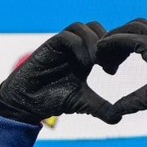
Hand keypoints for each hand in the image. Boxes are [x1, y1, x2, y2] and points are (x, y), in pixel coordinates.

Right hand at [0, 21, 119, 124]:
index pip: (104, 39)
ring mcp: (62, 45)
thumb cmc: (54, 100)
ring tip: (96, 63)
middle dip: (104, 43)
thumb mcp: (83, 104)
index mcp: (85, 56)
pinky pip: (66, 36)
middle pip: (95, 28)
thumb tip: (119, 118)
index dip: (112, 51)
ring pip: (82, 28)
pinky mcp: (49, 46)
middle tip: (107, 64)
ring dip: (93, 43)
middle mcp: (75, 47)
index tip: (113, 71)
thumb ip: (101, 108)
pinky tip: (84, 64)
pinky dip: (78, 46)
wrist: (28, 102)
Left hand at [95, 18, 146, 114]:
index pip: (139, 35)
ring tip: (98, 55)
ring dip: (111, 38)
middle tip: (101, 57)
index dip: (121, 45)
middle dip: (115, 38)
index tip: (110, 63)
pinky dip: (111, 42)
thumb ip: (130, 101)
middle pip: (133, 26)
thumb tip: (114, 112)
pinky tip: (100, 52)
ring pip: (129, 28)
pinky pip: (126, 37)